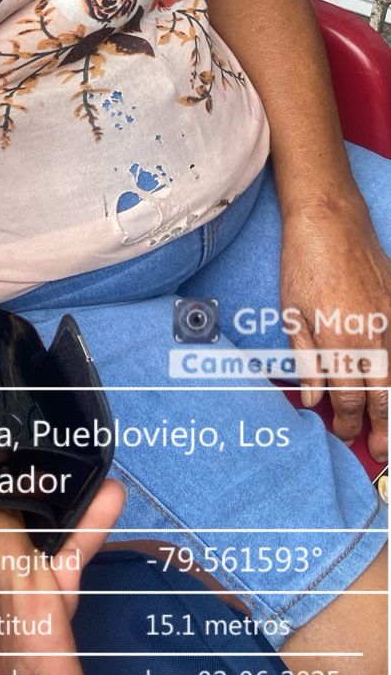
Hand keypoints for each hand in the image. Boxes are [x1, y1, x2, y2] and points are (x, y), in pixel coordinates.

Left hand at [281, 193, 389, 460]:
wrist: (331, 223)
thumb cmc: (304, 265)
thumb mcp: (292, 315)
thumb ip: (307, 362)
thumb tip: (314, 401)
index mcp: (339, 343)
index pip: (349, 400)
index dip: (347, 423)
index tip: (344, 435)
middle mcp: (371, 338)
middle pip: (382, 397)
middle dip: (381, 429)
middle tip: (378, 451)